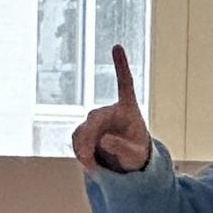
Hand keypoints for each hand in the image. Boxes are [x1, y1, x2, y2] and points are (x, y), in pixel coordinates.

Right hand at [71, 44, 151, 173]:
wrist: (126, 160)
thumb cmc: (136, 154)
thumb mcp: (134, 155)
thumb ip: (122, 148)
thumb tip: (104, 141)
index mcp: (128, 109)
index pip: (124, 84)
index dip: (120, 65)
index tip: (117, 45)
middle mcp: (110, 110)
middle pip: (93, 119)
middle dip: (89, 139)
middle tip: (89, 160)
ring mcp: (96, 120)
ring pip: (81, 130)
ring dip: (82, 148)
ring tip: (91, 166)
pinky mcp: (86, 130)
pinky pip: (77, 138)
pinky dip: (79, 151)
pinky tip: (87, 163)